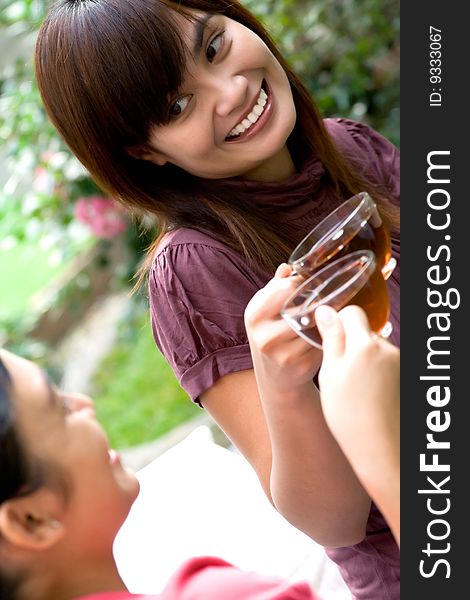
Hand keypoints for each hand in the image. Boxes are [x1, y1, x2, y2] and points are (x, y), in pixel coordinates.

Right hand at [245, 264, 322, 393]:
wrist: (276, 378)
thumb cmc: (273, 337)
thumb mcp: (266, 312)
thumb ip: (275, 288)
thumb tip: (287, 267)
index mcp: (254, 314)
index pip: (284, 288)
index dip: (302, 283)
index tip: (310, 284)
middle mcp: (263, 334)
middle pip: (300, 305)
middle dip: (314, 301)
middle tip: (323, 299)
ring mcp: (281, 351)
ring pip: (313, 323)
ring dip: (322, 318)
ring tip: (324, 317)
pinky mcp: (299, 363)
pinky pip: (320, 340)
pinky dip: (325, 335)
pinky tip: (324, 335)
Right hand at [316, 304, 399, 543]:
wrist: (380, 449)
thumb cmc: (349, 415)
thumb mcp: (330, 374)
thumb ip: (331, 338)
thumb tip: (325, 310)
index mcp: (364, 345)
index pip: (352, 313)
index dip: (339, 324)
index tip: (331, 342)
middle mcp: (387, 349)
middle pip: (366, 332)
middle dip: (353, 345)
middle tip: (342, 373)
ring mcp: (400, 362)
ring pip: (376, 349)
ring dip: (366, 360)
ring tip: (357, 389)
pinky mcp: (406, 375)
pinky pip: (387, 363)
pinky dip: (379, 373)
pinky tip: (372, 395)